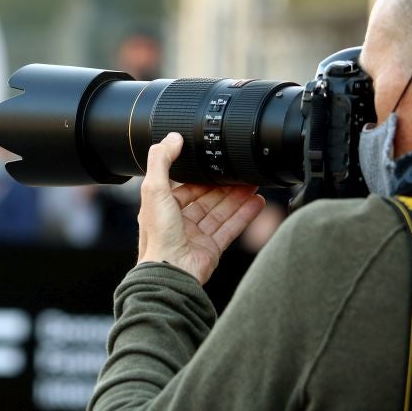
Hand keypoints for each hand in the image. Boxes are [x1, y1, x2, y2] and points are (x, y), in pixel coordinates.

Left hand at [137, 132, 265, 283]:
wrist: (171, 272)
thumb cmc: (158, 236)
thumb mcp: (154, 189)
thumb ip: (161, 161)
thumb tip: (172, 138)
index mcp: (162, 208)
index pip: (186, 187)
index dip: (203, 177)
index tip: (218, 164)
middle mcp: (179, 222)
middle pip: (207, 199)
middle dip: (225, 187)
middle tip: (243, 173)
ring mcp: (196, 236)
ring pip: (221, 212)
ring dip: (238, 198)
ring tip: (255, 184)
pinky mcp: (211, 249)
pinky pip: (230, 229)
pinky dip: (244, 216)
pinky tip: (257, 203)